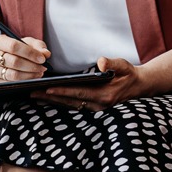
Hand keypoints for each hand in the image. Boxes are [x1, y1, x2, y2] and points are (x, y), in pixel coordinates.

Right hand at [0, 34, 48, 83]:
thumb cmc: (14, 50)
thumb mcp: (25, 43)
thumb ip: (37, 46)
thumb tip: (46, 54)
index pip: (14, 46)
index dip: (30, 53)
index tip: (42, 58)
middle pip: (14, 62)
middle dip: (32, 66)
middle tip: (43, 68)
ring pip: (13, 75)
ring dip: (29, 75)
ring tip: (39, 73)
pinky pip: (10, 84)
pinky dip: (23, 83)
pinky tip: (31, 79)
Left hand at [32, 56, 150, 109]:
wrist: (139, 87)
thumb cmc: (129, 74)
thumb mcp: (124, 65)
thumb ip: (112, 63)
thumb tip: (100, 62)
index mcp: (104, 95)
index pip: (78, 93)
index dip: (62, 91)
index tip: (47, 88)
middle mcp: (98, 105)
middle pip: (69, 102)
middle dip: (50, 97)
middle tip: (31, 93)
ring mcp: (95, 109)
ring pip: (69, 105)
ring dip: (52, 101)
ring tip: (34, 96)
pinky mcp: (92, 108)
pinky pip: (73, 106)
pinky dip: (59, 102)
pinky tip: (47, 98)